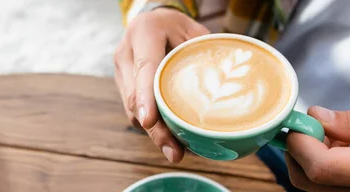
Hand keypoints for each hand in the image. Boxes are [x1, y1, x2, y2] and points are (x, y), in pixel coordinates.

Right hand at [114, 8, 209, 162]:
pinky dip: (154, 126)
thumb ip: (205, 55)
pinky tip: (172, 137)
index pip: (144, 68)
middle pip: (136, 98)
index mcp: (144, 33)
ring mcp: (121, 72)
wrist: (154, 21)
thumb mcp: (195, 31)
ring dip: (154, 132)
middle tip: (174, 152)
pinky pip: (136, 111)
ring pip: (133, 110)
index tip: (149, 121)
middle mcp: (126, 53)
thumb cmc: (178, 26)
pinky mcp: (124, 86)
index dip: (146, 97)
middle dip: (155, 129)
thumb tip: (228, 89)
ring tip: (177, 150)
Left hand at [285, 104, 349, 190]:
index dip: (301, 143)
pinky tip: (340, 155)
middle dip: (299, 151)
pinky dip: (322, 173)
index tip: (301, 122)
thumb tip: (317, 117)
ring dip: (310, 161)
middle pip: (309, 183)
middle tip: (316, 127)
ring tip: (335, 140)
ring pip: (313, 190)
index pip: (323, 167)